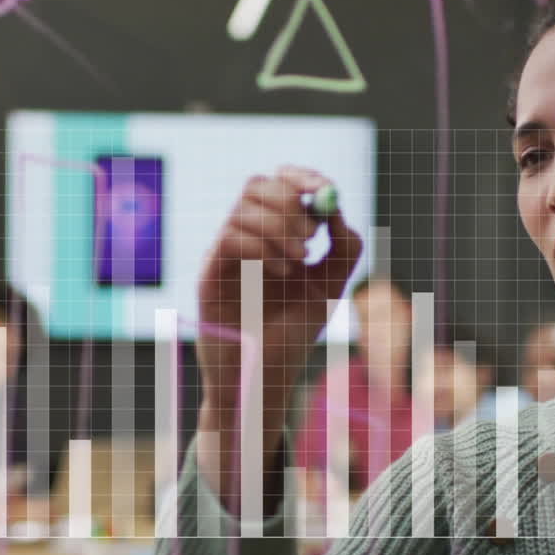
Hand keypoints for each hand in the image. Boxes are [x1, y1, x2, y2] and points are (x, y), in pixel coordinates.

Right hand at [196, 166, 362, 501]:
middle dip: (288, 203)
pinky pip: (229, 238)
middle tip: (311, 236)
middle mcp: (246, 236)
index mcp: (274, 232)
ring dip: (278, 227)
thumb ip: (343, 249)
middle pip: (257, 185)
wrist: (265, 377)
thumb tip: (336, 209)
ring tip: (297, 262)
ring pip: (242, 208)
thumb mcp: (330, 289)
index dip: (301, 177)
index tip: (325, 190)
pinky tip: (281, 273)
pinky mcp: (210, 273)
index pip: (279, 181)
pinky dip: (261, 247)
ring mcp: (225, 253)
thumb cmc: (292, 336)